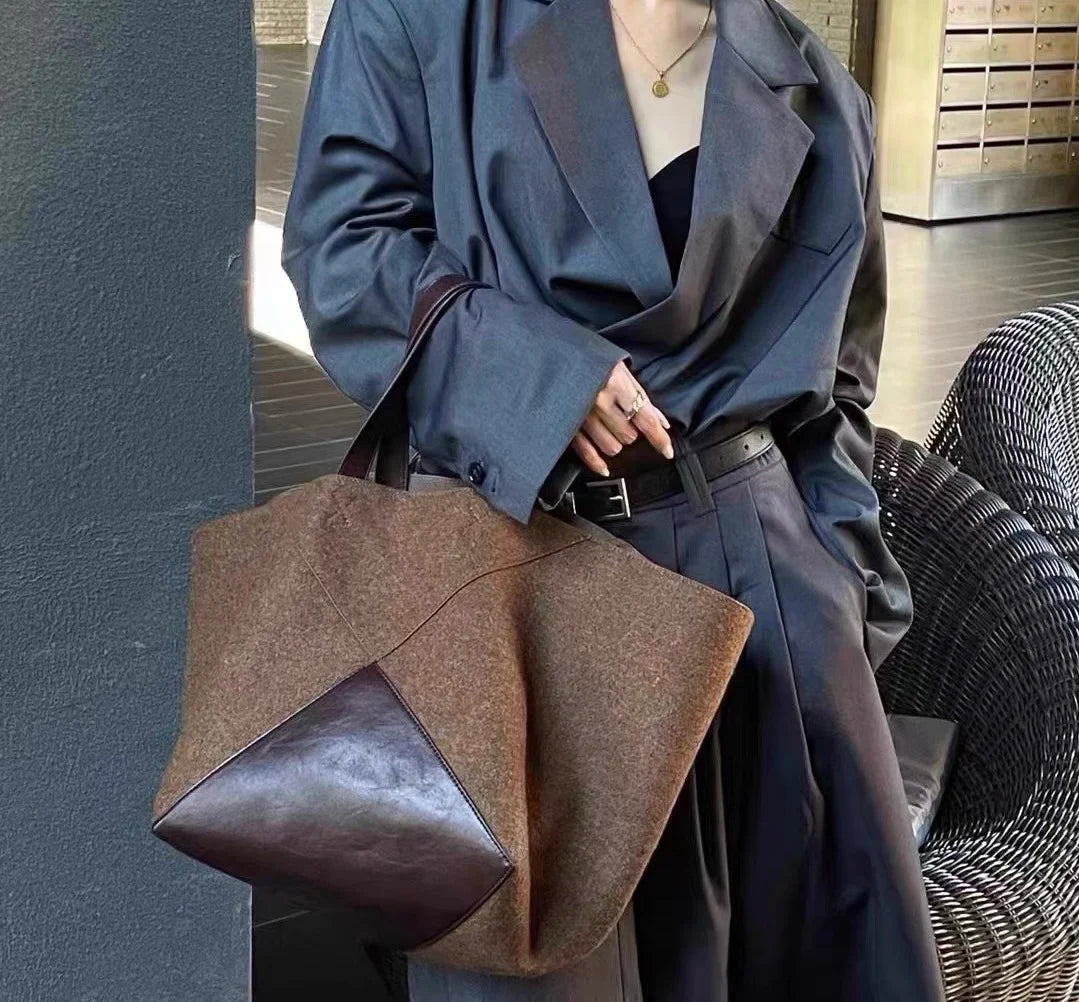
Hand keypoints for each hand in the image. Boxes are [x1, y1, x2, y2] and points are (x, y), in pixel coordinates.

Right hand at [570, 361, 673, 476]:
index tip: (667, 451)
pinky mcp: (567, 425)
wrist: (555, 353)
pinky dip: (597, 463)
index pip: (646, 419)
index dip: (660, 439)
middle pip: (629, 436)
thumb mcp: (620, 368)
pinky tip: (604, 467)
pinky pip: (586, 453)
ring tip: (610, 428)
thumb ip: (641, 396)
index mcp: (615, 384)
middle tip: (624, 418)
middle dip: (631, 430)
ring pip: (611, 447)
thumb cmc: (590, 358)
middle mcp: (599, 402)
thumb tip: (660, 422)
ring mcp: (581, 416)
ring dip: (616, 441)